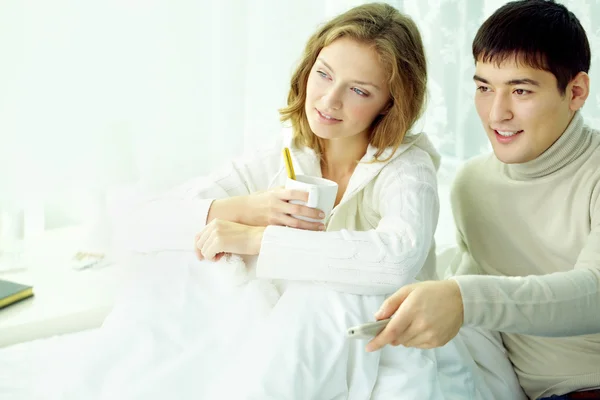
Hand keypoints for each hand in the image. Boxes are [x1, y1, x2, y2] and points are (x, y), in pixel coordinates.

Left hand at [194, 219, 264, 261]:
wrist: (257, 238)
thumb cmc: (246, 238)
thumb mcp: (228, 232)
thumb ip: (216, 235)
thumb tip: (205, 248)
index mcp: (216, 222)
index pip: (199, 235)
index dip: (199, 247)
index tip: (202, 256)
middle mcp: (214, 225)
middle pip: (199, 243)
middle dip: (206, 252)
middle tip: (217, 256)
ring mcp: (215, 233)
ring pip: (203, 250)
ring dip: (211, 256)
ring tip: (222, 255)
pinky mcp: (218, 242)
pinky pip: (208, 254)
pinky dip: (213, 258)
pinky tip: (223, 256)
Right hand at [210, 188, 325, 230]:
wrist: (242, 211)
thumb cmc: (258, 200)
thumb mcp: (270, 191)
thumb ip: (285, 191)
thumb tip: (302, 189)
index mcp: (277, 194)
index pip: (293, 193)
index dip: (305, 195)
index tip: (317, 199)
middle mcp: (276, 205)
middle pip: (297, 210)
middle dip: (311, 214)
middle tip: (322, 216)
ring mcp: (274, 218)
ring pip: (294, 223)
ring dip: (309, 226)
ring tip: (320, 228)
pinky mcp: (272, 227)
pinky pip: (288, 231)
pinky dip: (298, 233)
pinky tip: (307, 235)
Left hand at [365, 281, 463, 351]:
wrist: (460, 299)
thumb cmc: (432, 292)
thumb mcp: (408, 290)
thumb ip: (391, 304)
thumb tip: (377, 318)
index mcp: (412, 310)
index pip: (391, 331)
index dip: (378, 341)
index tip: (368, 347)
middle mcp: (421, 325)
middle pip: (397, 339)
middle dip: (392, 333)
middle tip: (399, 321)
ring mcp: (431, 336)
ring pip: (407, 344)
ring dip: (404, 336)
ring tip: (414, 321)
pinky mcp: (438, 342)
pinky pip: (418, 346)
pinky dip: (415, 339)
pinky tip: (423, 326)